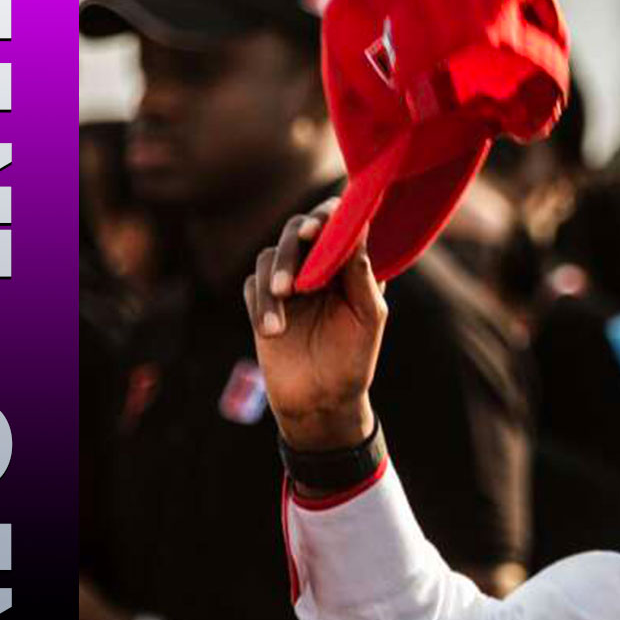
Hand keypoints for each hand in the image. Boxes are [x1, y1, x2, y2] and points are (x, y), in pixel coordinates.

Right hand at [241, 198, 385, 450]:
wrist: (322, 402)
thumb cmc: (353, 359)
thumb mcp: (367, 317)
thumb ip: (362, 274)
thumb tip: (361, 227)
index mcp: (349, 265)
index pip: (338, 224)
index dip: (329, 217)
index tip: (320, 226)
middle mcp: (317, 267)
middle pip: (296, 231)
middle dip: (294, 245)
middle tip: (300, 251)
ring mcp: (288, 283)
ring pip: (269, 256)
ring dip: (275, 274)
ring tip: (285, 297)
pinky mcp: (262, 303)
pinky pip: (252, 286)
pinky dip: (260, 303)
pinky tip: (272, 329)